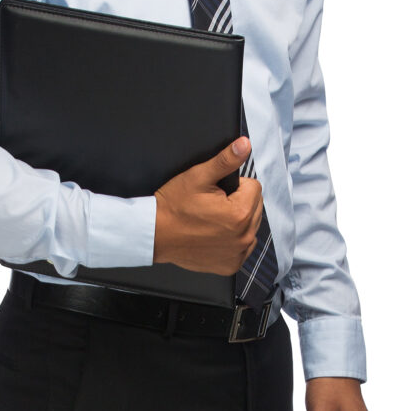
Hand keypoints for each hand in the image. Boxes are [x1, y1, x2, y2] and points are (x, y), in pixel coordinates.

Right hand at [153, 137, 263, 274]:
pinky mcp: (230, 265)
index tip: (217, 192)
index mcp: (240, 213)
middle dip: (238, 202)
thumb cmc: (173, 207)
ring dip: (238, 221)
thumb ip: (225, 160)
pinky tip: (214, 235)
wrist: (154, 234)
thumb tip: (244, 145)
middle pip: (255, 207)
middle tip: (213, 206)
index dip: (235, 185)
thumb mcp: (198, 177)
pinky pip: (243, 247)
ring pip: (251, 227)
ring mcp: (238, 254)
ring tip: (213, 220)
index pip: (254, 187)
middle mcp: (244, 237)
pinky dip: (233, 240)